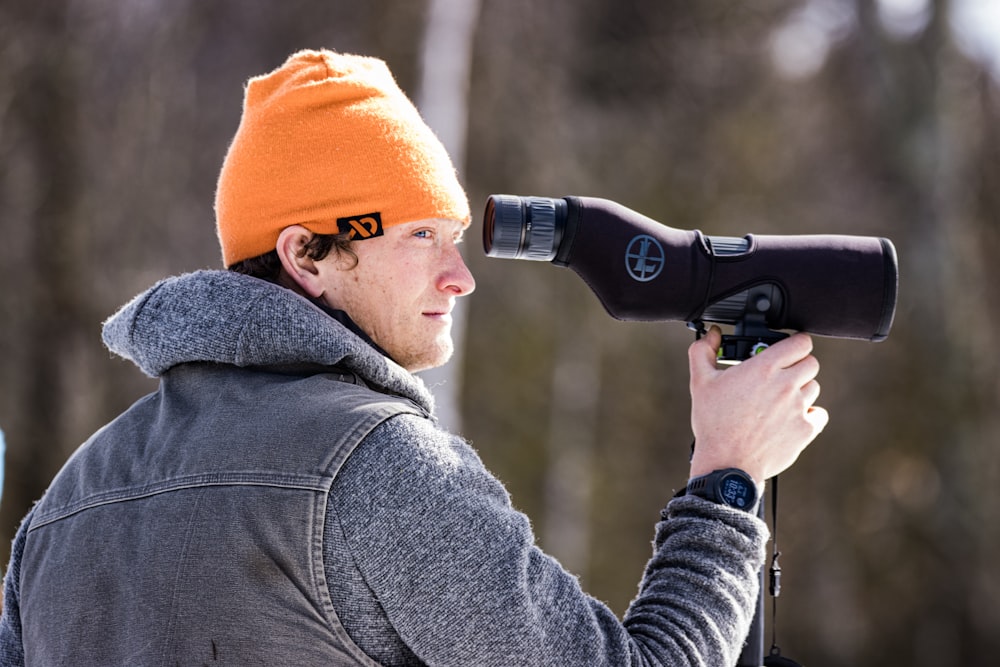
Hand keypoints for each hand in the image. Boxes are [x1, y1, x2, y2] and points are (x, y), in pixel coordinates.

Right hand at [687, 326, 828, 485]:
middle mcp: (785, 385)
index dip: (796, 343)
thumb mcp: (700, 383)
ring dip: (800, 390)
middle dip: (798, 365)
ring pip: (813, 387)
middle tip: (781, 375)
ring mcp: (798, 408)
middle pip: (811, 363)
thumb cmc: (713, 423)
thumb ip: (703, 351)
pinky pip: (819, 414)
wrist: (726, 463)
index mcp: (763, 368)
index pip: (801, 342)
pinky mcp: (805, 430)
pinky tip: (791, 417)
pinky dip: (809, 414)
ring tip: (780, 400)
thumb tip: (713, 334)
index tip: (788, 349)